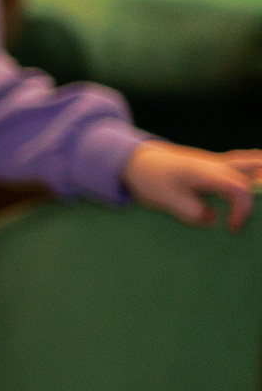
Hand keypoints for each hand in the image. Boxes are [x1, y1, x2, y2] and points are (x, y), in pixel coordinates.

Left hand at [122, 142, 261, 228]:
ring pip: (252, 161)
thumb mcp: (164, 199)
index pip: (238, 187)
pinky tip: (259, 181)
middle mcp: (217, 164)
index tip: (232, 229)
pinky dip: (256, 170)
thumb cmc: (151, 179)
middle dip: (261, 189)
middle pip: (253, 168)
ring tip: (261, 197)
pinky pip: (246, 163)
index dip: (243, 209)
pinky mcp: (219, 165)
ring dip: (261, 175)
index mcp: (205, 173)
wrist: (141, 161)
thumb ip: (189, 210)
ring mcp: (220, 162)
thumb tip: (213, 220)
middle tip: (258, 215)